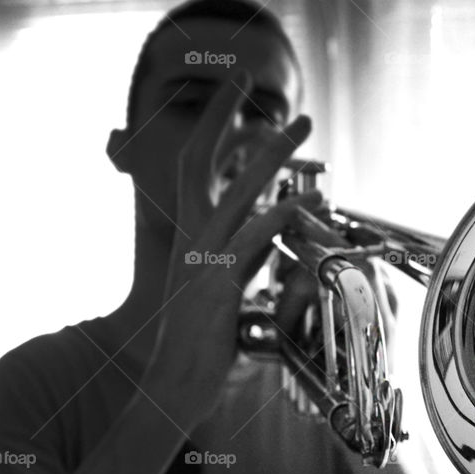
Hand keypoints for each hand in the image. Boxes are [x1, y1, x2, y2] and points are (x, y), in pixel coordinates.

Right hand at [144, 70, 319, 427]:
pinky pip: (249, 242)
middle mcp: (193, 242)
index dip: (215, 129)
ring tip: (300, 125)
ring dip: (270, 154)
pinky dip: (278, 216)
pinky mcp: (216, 288)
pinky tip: (303, 199)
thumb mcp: (224, 296)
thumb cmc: (199, 350)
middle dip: (230, 116)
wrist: (171, 390)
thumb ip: (246, 264)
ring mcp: (202, 262)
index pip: (197, 169)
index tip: (237, 95)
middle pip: (204, 161)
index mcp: (192, 240)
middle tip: (256, 83)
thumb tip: (273, 242)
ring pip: (235, 193)